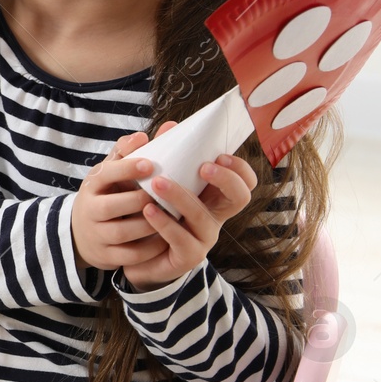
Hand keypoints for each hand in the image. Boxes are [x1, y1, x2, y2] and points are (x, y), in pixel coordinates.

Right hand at [72, 124, 177, 273]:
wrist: (81, 233)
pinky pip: (131, 254)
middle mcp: (89, 210)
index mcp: (92, 185)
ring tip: (172, 216)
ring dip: (150, 224)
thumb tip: (147, 133)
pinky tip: (167, 238)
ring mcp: (96, 235)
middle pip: (112, 206)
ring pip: (124, 232)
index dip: (127, 169)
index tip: (150, 164)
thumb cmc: (105, 195)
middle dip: (141, 200)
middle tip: (165, 194)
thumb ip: (127, 152)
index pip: (105, 174)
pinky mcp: (105, 256)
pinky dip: (151, 248)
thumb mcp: (108, 172)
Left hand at [125, 141, 258, 291]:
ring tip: (157, 183)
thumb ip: (165, 156)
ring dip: (181, 197)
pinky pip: (180, 239)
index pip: (244, 181)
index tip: (219, 154)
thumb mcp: (158, 182)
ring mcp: (204, 238)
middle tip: (204, 166)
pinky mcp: (187, 256)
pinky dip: (164, 222)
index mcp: (214, 197)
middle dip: (226, 179)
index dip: (239, 168)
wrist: (137, 254)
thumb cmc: (153, 211)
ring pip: (203, 217)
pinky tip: (148, 209)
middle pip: (240, 197)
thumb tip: (168, 125)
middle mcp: (215, 217)